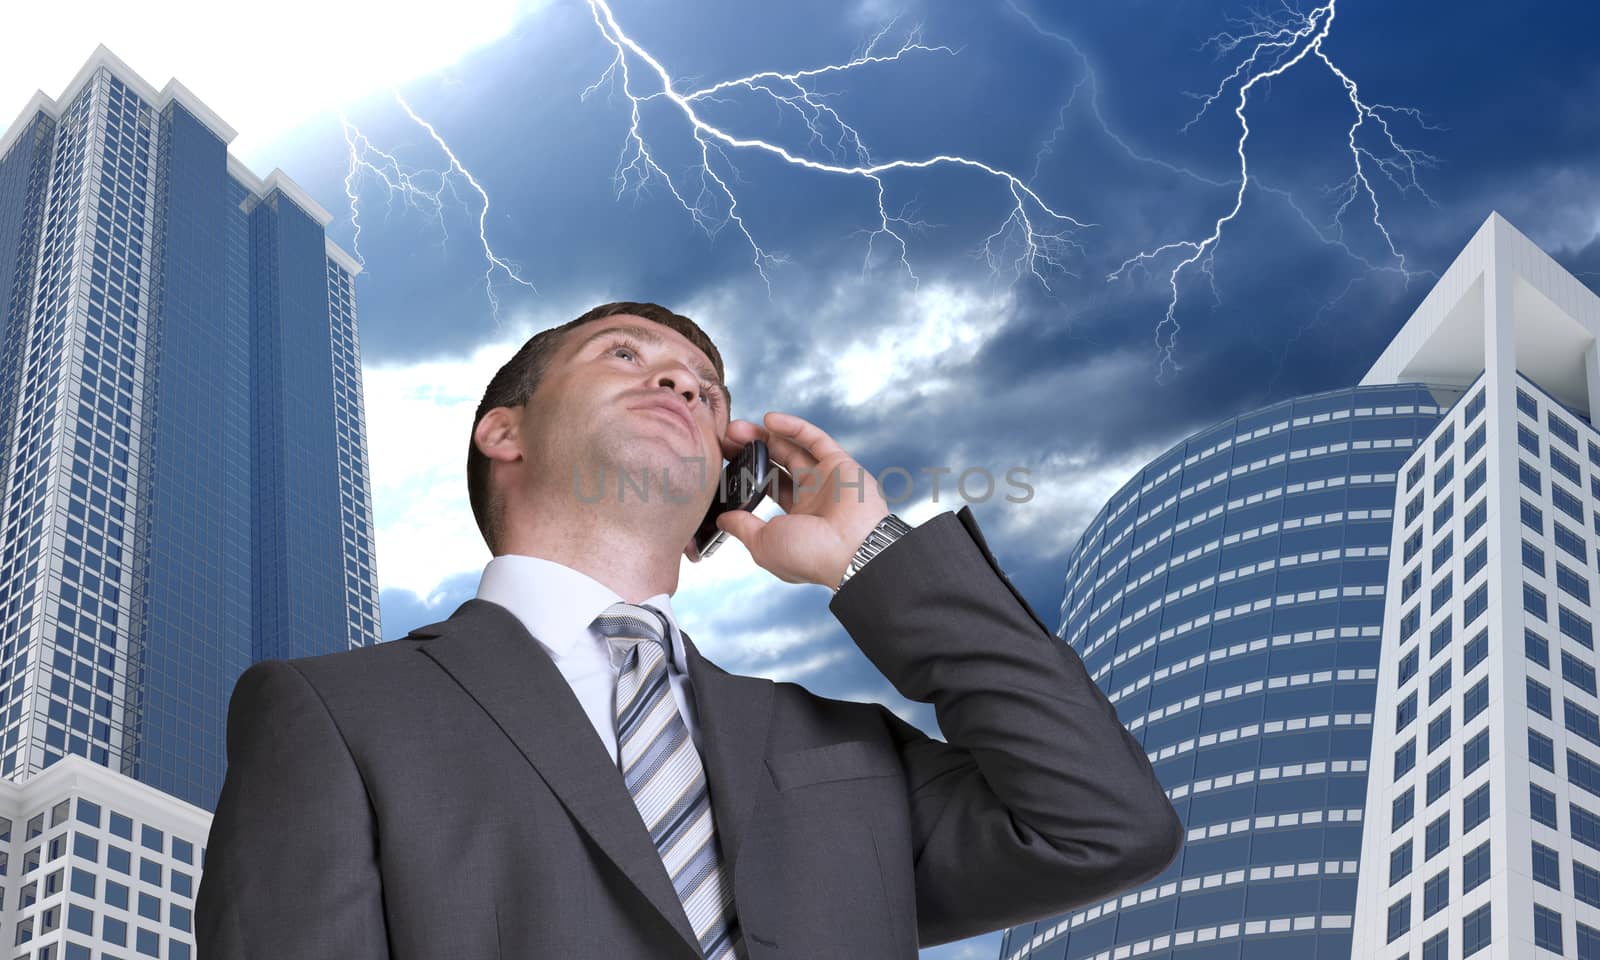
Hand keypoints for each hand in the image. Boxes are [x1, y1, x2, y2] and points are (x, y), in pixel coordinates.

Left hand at [697, 412, 889, 587]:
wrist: (852, 551)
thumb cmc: (809, 556)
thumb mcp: (763, 544)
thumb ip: (743, 527)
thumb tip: (723, 519)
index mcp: (794, 521)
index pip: (766, 489)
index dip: (745, 474)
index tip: (721, 462)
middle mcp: (811, 498)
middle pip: (776, 465)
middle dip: (750, 451)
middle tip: (727, 437)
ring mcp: (826, 480)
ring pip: (792, 449)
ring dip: (765, 436)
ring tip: (737, 428)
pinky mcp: (840, 464)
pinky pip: (815, 439)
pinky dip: (793, 427)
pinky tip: (769, 419)